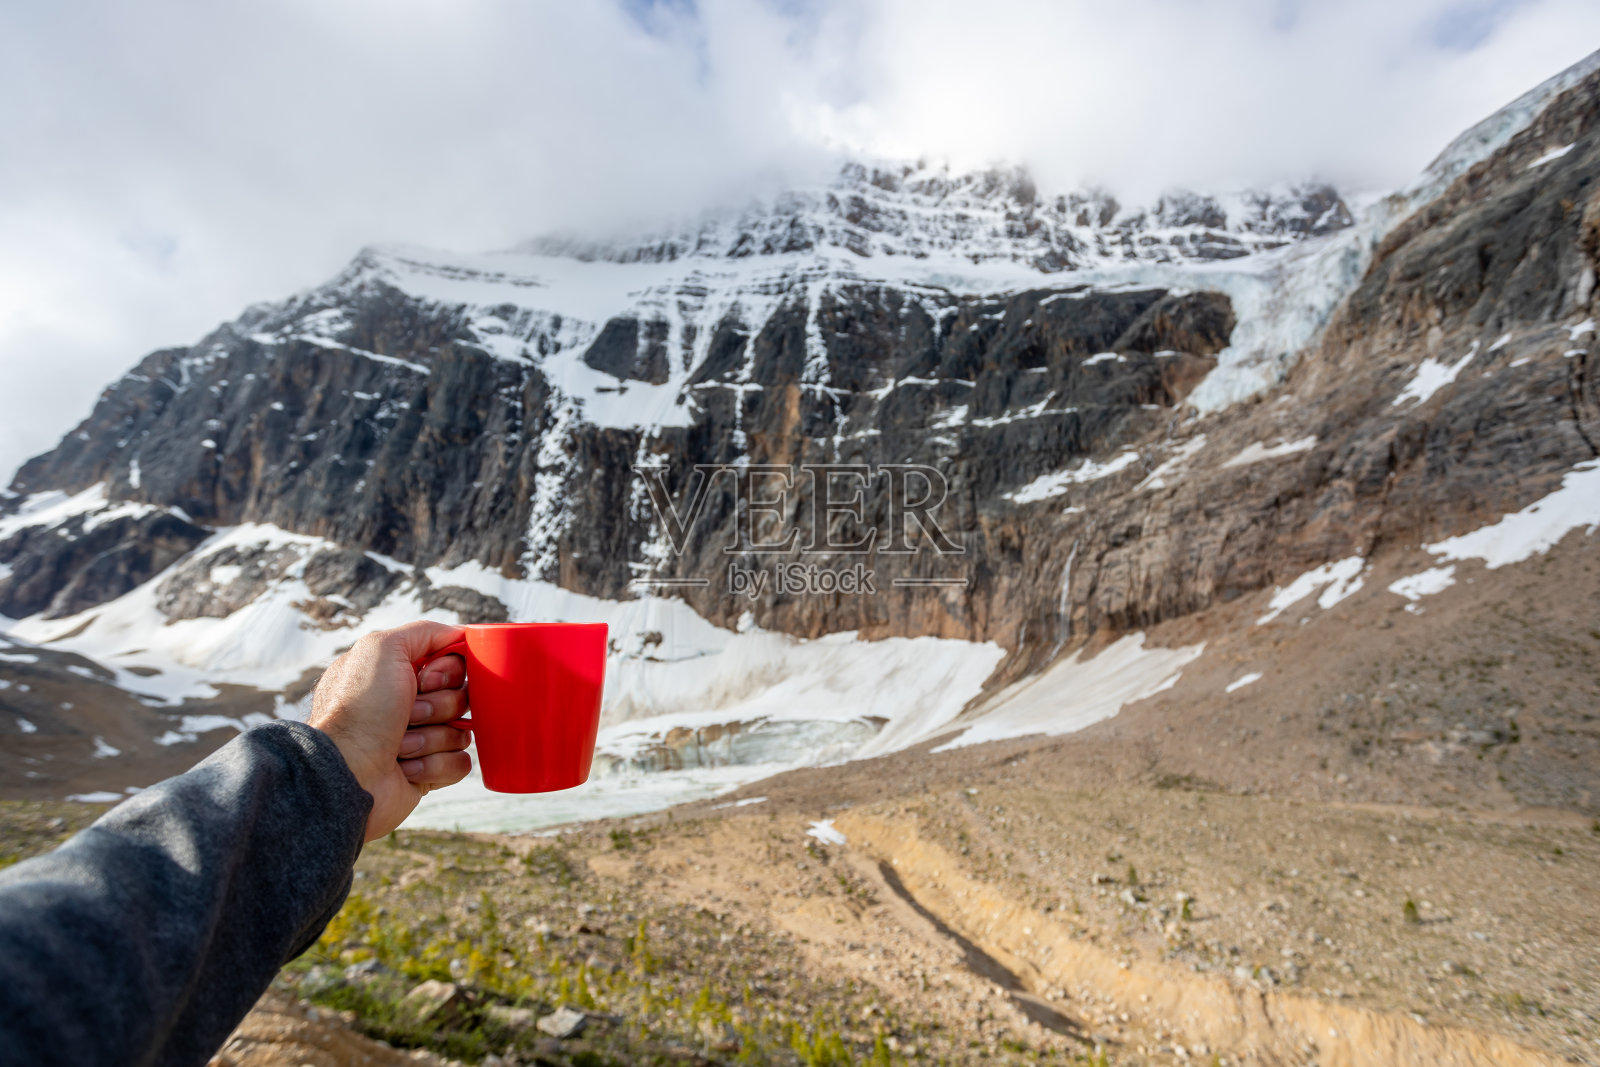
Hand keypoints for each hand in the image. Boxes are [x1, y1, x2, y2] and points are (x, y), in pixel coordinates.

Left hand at [308, 621, 472, 841]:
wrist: (345, 770)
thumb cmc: (358, 709)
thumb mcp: (382, 647)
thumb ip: (424, 631)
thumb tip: (460, 635)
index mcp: (399, 675)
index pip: (453, 664)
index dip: (447, 672)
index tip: (423, 680)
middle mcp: (410, 705)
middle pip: (462, 696)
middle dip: (437, 706)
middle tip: (406, 714)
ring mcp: (421, 740)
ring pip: (462, 731)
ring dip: (431, 738)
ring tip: (398, 745)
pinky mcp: (429, 773)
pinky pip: (460, 763)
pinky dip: (435, 765)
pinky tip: (405, 767)